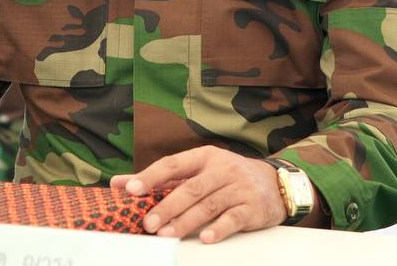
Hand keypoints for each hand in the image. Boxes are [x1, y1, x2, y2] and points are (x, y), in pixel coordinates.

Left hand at [109, 147, 284, 243]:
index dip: (151, 176)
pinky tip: (205, 238)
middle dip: (167, 206)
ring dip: (185, 221)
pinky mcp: (252, 207)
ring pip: (208, 205)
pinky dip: (218, 229)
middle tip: (148, 223)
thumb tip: (120, 183)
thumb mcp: (199, 169)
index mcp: (204, 156)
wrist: (275, 183)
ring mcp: (238, 188)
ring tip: (166, 235)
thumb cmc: (228, 176)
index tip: (131, 189)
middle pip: (190, 188)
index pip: (172, 164)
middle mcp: (222, 169)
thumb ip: (162, 177)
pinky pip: (233, 219)